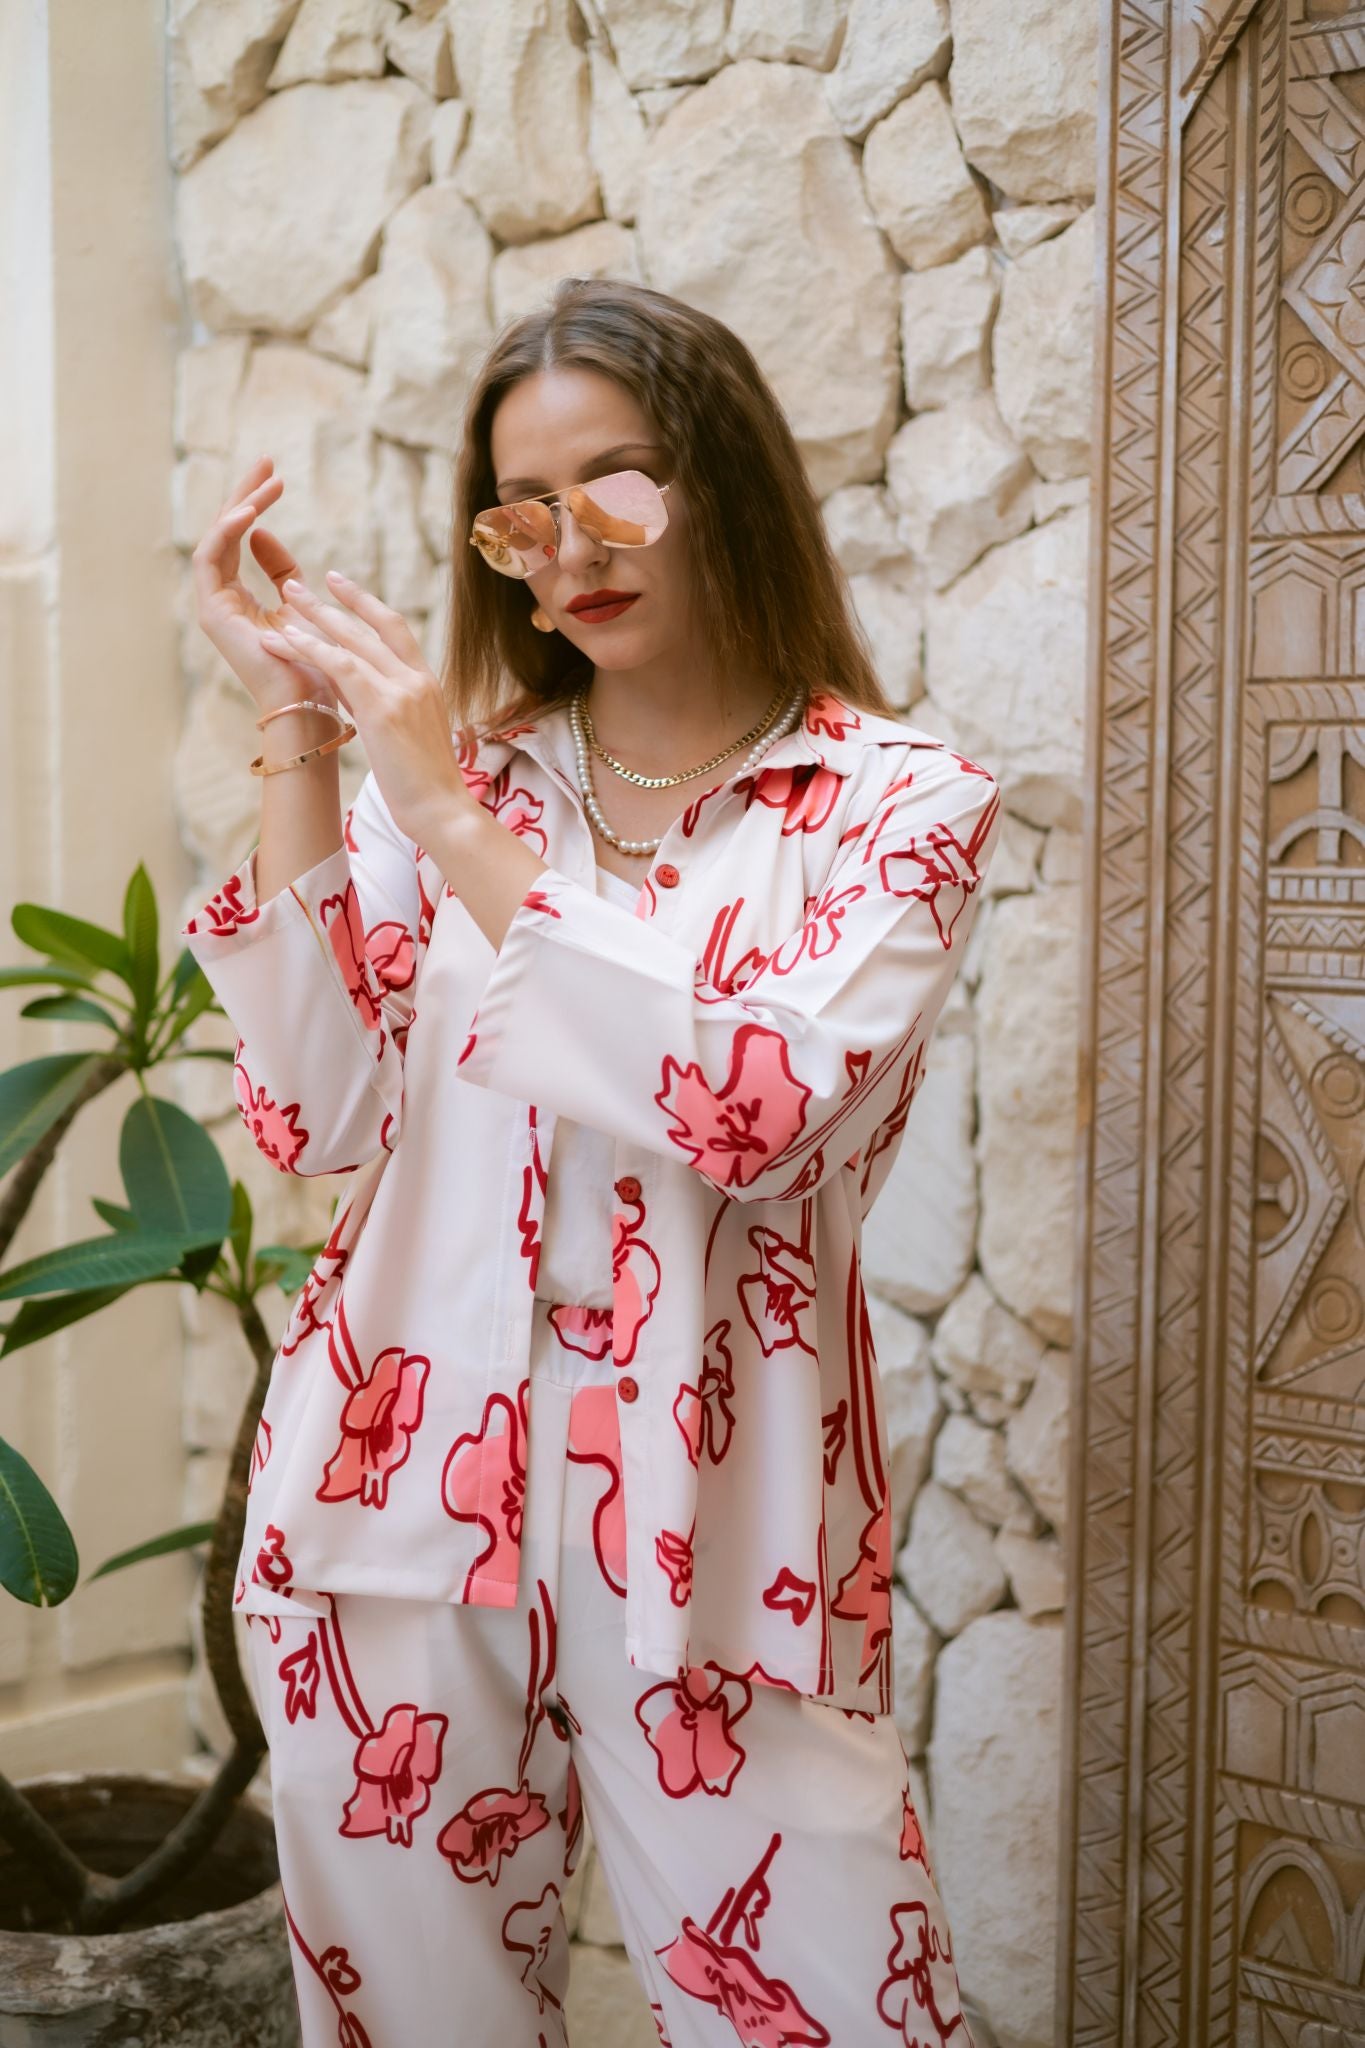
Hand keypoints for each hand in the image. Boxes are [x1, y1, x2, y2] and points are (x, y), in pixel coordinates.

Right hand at [190, 456, 338, 714]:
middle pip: (224, 533)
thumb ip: (281, 571)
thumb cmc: (314, 664)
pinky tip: (249, 511)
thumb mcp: (300, 604)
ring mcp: (212, 606)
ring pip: (215, 539)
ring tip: (266, 479)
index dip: (255, 504)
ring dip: (239, 505)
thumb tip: (263, 532)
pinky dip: (227, 532)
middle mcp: (220, 600)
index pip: (239, 538)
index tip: (278, 476)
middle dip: (245, 493)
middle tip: (267, 460)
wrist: (310, 705)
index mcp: (238, 599)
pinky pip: (209, 559)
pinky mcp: (211, 612)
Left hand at [259, 571, 471, 845]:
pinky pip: (340, 665)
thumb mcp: (404, 735)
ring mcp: (403, 690)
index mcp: (427, 683)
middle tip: (298, 586)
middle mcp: (417, 679)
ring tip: (284, 599)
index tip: (339, 586)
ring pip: (353, 640)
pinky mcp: (384, 708)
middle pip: (372, 626)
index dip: (365, 604)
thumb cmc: (424, 786)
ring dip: (315, 617)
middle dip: (333, 602)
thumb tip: (347, 687)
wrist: (443, 811)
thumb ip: (378, 703)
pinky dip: (310, 648)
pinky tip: (284, 640)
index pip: (395, 630)